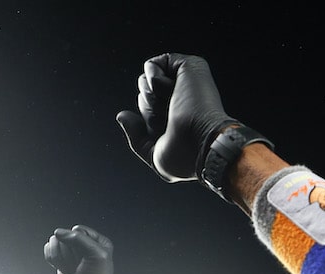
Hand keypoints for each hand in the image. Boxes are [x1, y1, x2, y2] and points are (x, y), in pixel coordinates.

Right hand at [44, 225, 113, 273]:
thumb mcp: (96, 254)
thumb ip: (78, 239)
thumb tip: (58, 232)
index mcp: (98, 240)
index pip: (78, 230)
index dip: (78, 244)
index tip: (86, 258)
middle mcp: (84, 243)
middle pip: (65, 236)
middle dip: (70, 253)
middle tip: (79, 265)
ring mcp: (70, 251)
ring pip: (55, 242)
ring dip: (62, 258)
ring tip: (72, 268)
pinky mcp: (60, 258)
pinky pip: (49, 250)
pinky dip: (55, 260)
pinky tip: (65, 269)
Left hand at [116, 53, 236, 182]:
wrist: (202, 144)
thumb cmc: (186, 157)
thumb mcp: (154, 155)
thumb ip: (136, 137)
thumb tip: (122, 116)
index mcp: (178, 116)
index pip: (146, 111)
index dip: (149, 124)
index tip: (167, 132)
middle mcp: (182, 97)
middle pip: (144, 95)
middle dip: (149, 111)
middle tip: (170, 120)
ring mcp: (186, 81)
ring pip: (144, 80)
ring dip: (152, 99)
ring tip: (174, 108)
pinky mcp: (188, 66)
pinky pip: (152, 65)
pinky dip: (155, 81)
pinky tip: (174, 92)